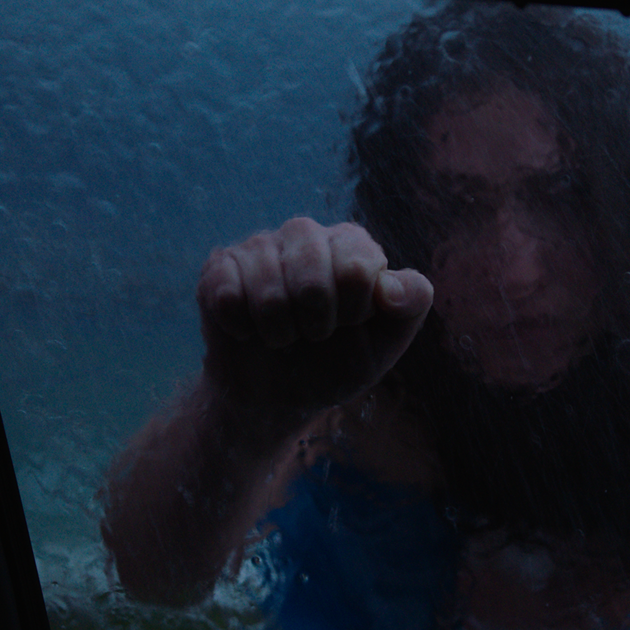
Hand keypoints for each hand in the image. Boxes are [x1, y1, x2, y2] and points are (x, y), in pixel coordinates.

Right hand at [197, 218, 432, 422]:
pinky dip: (242, 328)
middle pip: (312, 278)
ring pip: (269, 291)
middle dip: (316, 325)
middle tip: (314, 334)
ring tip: (283, 335)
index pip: (358, 267)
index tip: (350, 324)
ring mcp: (259, 246)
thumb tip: (391, 288)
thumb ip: (411, 304)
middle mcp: (305, 233)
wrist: (279, 396)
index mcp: (351, 244)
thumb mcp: (385, 342)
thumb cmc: (336, 361)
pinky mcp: (219, 267)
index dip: (354, 311)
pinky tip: (249, 329)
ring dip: (279, 333)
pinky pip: (228, 295)